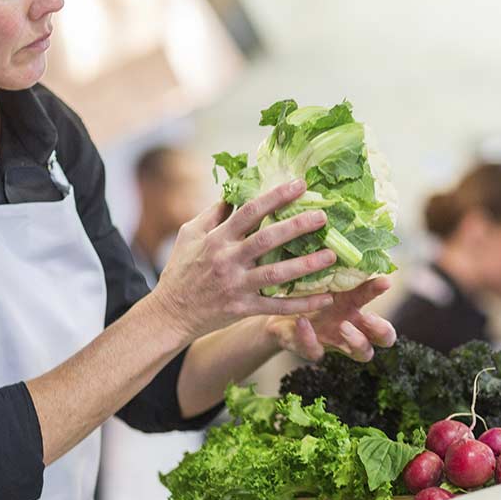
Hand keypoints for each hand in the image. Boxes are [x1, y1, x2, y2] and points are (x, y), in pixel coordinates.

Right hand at [148, 180, 338, 342]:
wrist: (169, 314)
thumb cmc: (180, 271)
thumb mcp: (189, 235)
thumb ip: (213, 214)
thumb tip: (235, 192)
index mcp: (217, 238)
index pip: (249, 211)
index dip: (275, 196)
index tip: (300, 185)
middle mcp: (228, 260)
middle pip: (267, 239)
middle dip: (297, 226)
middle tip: (323, 216)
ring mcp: (236, 285)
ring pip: (276, 274)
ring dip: (306, 265)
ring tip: (331, 256)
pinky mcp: (243, 308)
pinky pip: (277, 306)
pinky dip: (302, 303)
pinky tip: (325, 297)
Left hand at [265, 276, 397, 362]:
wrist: (275, 314)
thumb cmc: (305, 293)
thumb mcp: (320, 280)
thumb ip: (334, 268)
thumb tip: (344, 240)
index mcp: (356, 309)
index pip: (381, 299)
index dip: (385, 299)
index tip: (384, 281)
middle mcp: (353, 328)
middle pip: (384, 339)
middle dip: (382, 331)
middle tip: (367, 317)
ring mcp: (334, 342)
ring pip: (362, 354)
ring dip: (356, 340)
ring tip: (343, 325)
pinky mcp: (311, 350)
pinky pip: (315, 351)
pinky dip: (309, 337)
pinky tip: (302, 321)